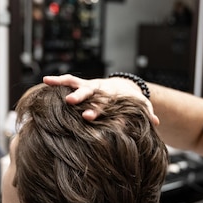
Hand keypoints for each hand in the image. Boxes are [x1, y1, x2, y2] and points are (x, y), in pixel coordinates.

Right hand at [43, 74, 159, 124]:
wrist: (124, 87)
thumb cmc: (130, 101)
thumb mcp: (140, 105)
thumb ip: (147, 113)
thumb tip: (157, 122)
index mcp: (112, 96)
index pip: (103, 104)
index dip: (96, 110)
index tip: (88, 117)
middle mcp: (99, 90)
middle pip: (89, 93)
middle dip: (80, 97)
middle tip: (70, 101)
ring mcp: (89, 86)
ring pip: (76, 83)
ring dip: (63, 84)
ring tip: (49, 81)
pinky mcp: (82, 84)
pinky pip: (69, 80)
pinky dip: (58, 80)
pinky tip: (45, 79)